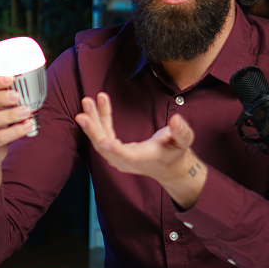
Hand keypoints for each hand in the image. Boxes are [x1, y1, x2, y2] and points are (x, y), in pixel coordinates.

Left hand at [75, 92, 206, 207]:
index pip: (126, 156)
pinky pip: (103, 133)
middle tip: (84, 111)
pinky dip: (100, 118)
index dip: (115, 150)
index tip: (104, 142)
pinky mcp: (114, 150)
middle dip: (93, 129)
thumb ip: (181, 131)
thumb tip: (176, 120)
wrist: (168, 166)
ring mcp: (118, 156)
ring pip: (100, 139)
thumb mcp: (184, 140)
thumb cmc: (176, 151)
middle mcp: (126, 160)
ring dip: (93, 120)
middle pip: (105, 147)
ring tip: (88, 101)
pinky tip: (99, 102)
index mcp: (142, 158)